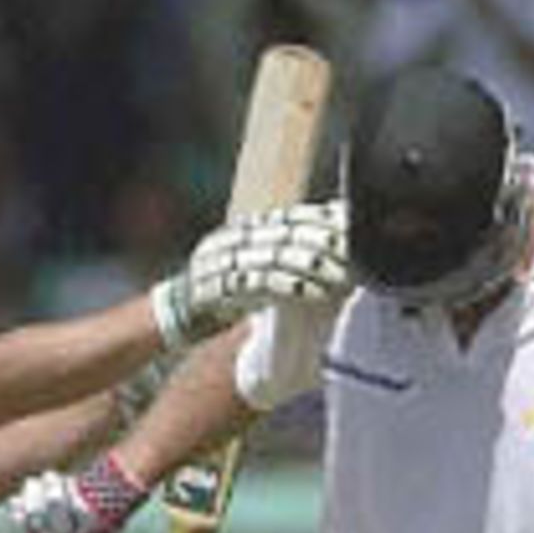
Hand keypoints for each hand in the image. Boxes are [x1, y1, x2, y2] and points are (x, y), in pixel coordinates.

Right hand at [149, 199, 347, 347]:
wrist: (179, 315)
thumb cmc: (228, 294)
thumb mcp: (256, 268)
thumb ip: (285, 256)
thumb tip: (331, 247)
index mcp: (245, 229)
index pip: (291, 217)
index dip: (322, 219)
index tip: (353, 225)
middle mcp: (233, 238)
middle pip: (286, 232)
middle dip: (322, 239)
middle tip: (354, 247)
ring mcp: (222, 261)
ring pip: (275, 256)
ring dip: (310, 266)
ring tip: (341, 274)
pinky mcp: (218, 287)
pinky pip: (257, 284)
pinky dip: (287, 287)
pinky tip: (312, 294)